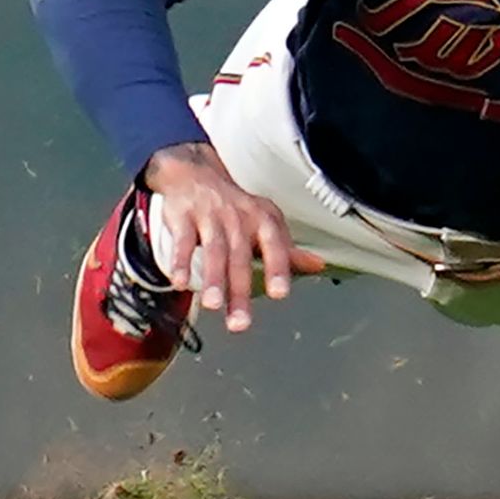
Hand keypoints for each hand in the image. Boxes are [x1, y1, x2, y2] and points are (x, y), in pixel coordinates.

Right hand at [142, 142, 325, 333]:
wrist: (196, 175)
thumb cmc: (236, 207)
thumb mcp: (265, 222)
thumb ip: (288, 250)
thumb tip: (319, 266)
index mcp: (263, 220)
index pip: (274, 245)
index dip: (278, 268)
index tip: (279, 294)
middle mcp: (239, 218)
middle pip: (240, 257)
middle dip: (239, 291)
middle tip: (239, 323)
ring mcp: (210, 216)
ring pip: (214, 250)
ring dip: (213, 279)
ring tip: (212, 305)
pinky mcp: (183, 217)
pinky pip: (183, 241)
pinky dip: (181, 261)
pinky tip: (180, 282)